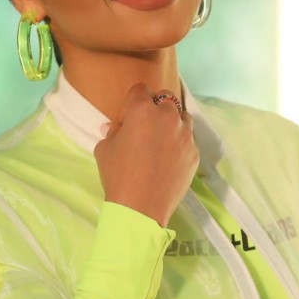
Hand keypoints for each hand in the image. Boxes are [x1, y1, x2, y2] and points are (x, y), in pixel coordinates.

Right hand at [93, 83, 199, 226]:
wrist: (141, 208)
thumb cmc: (118, 176)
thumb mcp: (104, 150)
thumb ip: (112, 132)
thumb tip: (115, 128)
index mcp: (142, 110)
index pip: (140, 90)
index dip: (132, 103)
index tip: (127, 120)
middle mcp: (167, 117)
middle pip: (165, 98)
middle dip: (155, 107)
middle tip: (146, 128)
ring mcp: (185, 135)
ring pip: (181, 117)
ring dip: (172, 123)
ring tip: (161, 142)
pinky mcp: (194, 153)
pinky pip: (188, 140)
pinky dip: (179, 144)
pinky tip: (168, 160)